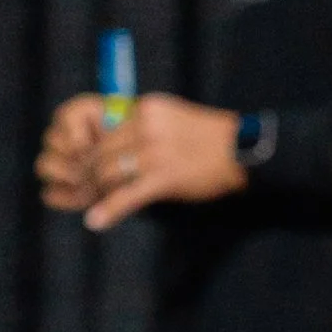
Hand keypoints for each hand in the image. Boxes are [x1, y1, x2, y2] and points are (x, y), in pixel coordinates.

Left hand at [36, 90, 246, 229]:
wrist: (242, 150)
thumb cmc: (209, 137)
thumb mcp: (172, 117)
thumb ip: (144, 125)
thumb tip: (118, 142)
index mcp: (146, 109)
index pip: (105, 132)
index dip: (95, 154)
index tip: (91, 168)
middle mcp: (146, 127)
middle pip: (102, 153)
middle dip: (93, 174)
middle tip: (89, 190)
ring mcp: (154, 153)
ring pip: (109, 173)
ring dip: (100, 191)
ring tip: (95, 203)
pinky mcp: (163, 178)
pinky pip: (127, 196)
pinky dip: (109, 210)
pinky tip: (95, 221)